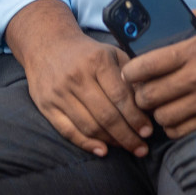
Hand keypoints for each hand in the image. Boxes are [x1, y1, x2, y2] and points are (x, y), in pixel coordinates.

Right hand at [5, 0, 152, 157]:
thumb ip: (130, 76)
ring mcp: (59, 92)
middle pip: (106, 115)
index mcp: (96, 61)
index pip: (120, 96)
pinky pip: (68, 131)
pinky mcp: (46, 105)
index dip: (136, 117)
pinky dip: (86, 144)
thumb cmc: (86, 53)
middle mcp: (76, 76)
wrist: (47, 44)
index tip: (148, 131)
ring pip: (89, 126)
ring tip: (126, 148)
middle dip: (128, 136)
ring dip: (111, 142)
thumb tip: (149, 104)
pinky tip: (102, 150)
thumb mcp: (111, 54)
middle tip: (141, 148)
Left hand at [121, 7, 195, 138]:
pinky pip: (181, 130)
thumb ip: (190, 16)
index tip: (127, 70)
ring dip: (153, 110)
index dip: (130, 70)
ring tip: (154, 102)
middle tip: (138, 87)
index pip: (148, 65)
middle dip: (138, 93)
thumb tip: (165, 18)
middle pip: (150, 95)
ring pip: (162, 116)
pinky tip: (171, 114)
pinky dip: (171, 125)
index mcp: (193, 51)